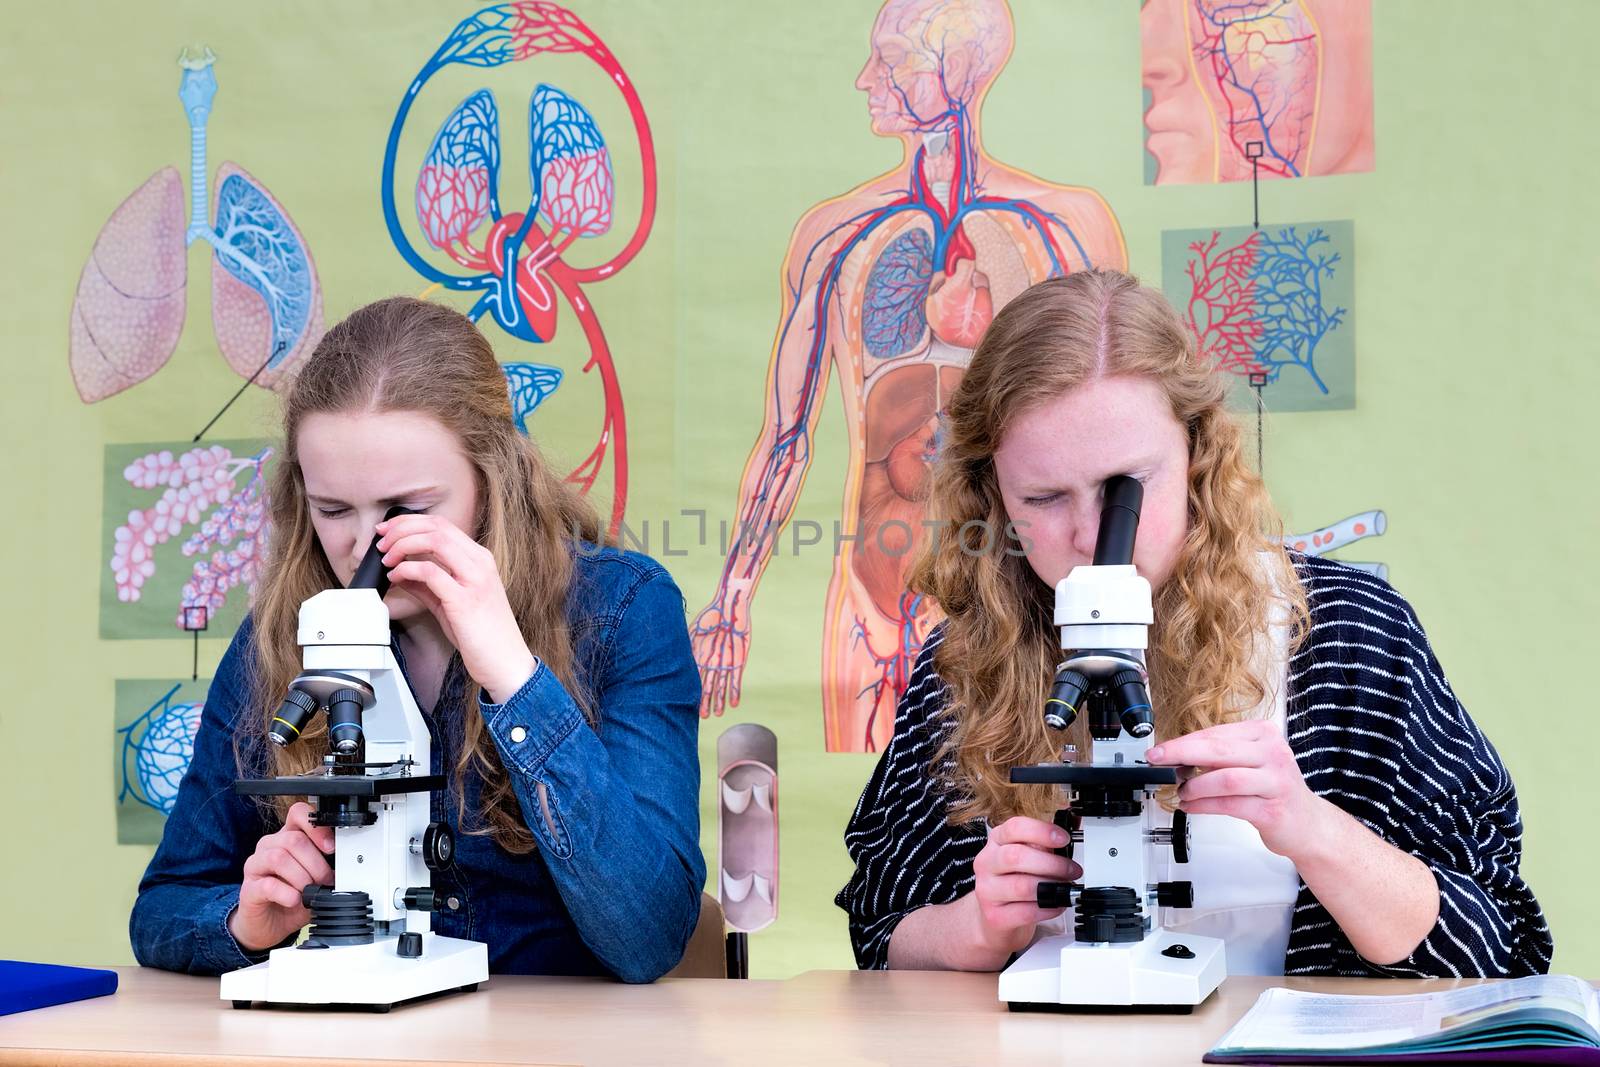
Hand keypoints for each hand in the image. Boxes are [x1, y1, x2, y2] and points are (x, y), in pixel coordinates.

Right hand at [229, 802, 333, 952]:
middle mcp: (269, 846)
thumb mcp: (316, 877)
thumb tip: (345, 864)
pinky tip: (294, 900)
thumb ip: (327, 864)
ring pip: (278, 857)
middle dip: (316, 863)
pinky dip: (286, 893)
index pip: (298, 813)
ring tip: (309, 891)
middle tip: (325, 880)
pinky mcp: (248, 889)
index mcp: (288, 837)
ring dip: (301, 877)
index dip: (317, 827)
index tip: (331, 847)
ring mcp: (256, 866)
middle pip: (294, 840)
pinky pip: (267, 884)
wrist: (271, 923)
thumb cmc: (294, 896)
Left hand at [376, 513, 537, 702]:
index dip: (410, 522)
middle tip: (382, 542)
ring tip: (387, 558)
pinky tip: (396, 576)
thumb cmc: (483, 636)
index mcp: (480, 559)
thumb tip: (401, 572)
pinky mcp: (465, 599)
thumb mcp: (452, 603)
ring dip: (402, 545)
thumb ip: (428, 585)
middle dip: (402, 528)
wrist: (505, 662)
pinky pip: (429, 572)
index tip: (389, 530)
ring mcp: (474, 579)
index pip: (442, 525)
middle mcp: (480, 563)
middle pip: (436, 527)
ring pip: (434, 541)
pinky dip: (407, 570)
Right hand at [689, 583, 750, 717]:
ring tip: (719, 714)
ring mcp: (726, 662)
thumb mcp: (695, 632)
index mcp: (700, 657)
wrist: (730, 608)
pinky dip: (735, 691)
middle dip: (706, 701)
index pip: (696, 680)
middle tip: (703, 717)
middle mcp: (712, 663)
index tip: (690, 708)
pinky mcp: (739, 660)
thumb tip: (677, 665)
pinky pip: (736, 679)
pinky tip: (734, 703)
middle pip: (708, 686)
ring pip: (722, 686)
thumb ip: (688, 648)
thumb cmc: (710, 616)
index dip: (694, 694)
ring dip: (720, 700)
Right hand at [969, 816, 1081, 959]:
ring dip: (1052, 887)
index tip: (1063, 838)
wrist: (993, 918)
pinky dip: (1047, 909)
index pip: (1014, 828)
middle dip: (1052, 863)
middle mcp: (987, 863)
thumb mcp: (1026, 855)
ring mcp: (987, 890)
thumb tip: (1072, 822)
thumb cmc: (1013, 881)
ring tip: (1066, 888)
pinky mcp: (995, 916)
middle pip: (1016, 857)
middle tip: (1072, 870)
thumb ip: (1045, 841)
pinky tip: (1056, 905)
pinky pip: (1025, 912)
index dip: (1041, 831)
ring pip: (1021, 886)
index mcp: (996, 842)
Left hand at [1146, 719, 1329, 858]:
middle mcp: (1273, 754)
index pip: (1216, 733)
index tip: (1161, 750)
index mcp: (1264, 735)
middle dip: (1181, 754)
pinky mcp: (1272, 810)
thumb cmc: (1273, 790)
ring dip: (1195, 786)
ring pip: (1225, 779)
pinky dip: (1204, 805)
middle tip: (1158, 761)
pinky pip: (1230, 805)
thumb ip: (1220, 755)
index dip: (1183, 742)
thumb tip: (1177, 755)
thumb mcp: (1251, 762)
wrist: (1308, 824)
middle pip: (1218, 750)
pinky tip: (1191, 806)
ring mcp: (1275, 782)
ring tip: (1182, 792)